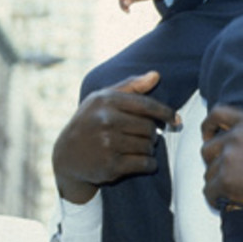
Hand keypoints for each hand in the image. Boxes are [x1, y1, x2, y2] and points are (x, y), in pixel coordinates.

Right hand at [52, 72, 178, 202]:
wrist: (67, 155)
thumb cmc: (90, 122)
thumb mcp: (103, 99)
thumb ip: (131, 86)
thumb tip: (156, 75)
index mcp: (106, 101)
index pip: (147, 105)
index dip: (166, 113)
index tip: (175, 120)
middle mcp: (106, 121)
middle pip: (149, 128)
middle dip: (152, 133)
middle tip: (145, 136)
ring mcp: (108, 144)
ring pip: (148, 146)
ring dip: (149, 149)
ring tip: (139, 147)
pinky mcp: (111, 166)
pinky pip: (145, 164)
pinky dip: (150, 164)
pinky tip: (144, 162)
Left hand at [199, 106, 242, 220]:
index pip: (217, 113)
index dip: (209, 126)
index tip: (208, 137)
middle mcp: (236, 136)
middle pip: (207, 147)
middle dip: (213, 161)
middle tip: (224, 172)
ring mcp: (229, 158)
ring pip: (208, 172)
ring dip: (216, 182)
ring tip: (230, 191)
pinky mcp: (226, 181)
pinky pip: (209, 191)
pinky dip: (215, 198)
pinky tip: (225, 202)